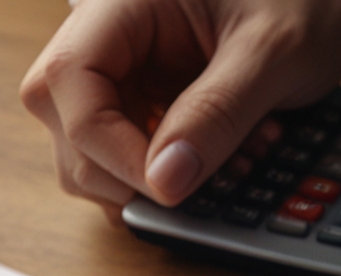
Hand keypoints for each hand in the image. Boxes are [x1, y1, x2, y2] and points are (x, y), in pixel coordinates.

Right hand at [21, 0, 340, 223]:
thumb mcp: (273, 53)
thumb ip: (218, 113)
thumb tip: (165, 181)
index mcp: (125, 0)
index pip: (70, 79)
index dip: (108, 147)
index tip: (167, 187)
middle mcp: (113, 37)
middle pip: (67, 120)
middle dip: (120, 172)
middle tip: (191, 190)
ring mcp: (129, 73)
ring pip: (92, 149)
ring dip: (149, 183)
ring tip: (225, 168)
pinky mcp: (151, 103)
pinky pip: (136, 156)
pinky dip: (173, 179)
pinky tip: (224, 165)